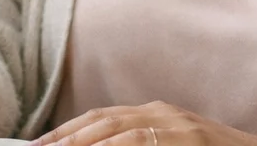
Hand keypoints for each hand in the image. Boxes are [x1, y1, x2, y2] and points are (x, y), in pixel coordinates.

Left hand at [28, 101, 256, 145]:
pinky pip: (143, 143)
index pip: (101, 118)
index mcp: (157, 114)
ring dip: (83, 143)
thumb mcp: (173, 144)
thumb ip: (137, 143)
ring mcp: (179, 128)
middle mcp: (164, 114)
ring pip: (119, 132)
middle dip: (65, 138)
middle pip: (103, 121)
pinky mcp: (191, 141)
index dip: (67, 132)